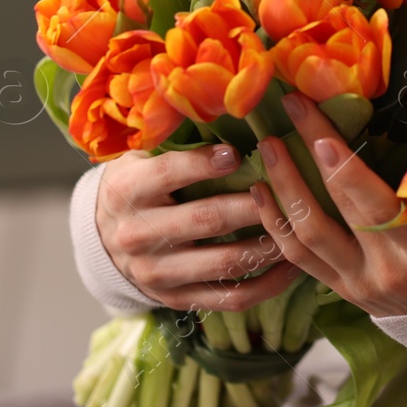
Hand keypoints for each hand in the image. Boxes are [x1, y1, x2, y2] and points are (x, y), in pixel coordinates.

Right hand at [95, 144, 300, 311]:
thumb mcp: (141, 155)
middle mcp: (137, 235)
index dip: (202, 164)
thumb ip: (176, 140)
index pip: (166, 175)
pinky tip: (295, 266)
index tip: (237, 153)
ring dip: (269, 245)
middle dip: (253, 205)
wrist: (103, 237)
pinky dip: (268, 286)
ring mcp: (157, 274)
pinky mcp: (178, 300)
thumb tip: (229, 105)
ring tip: (303, 225)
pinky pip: (231, 299)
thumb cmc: (139, 183)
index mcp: (126, 191)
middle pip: (204, 221)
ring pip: (223, 264)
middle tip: (290, 189)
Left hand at [251, 93, 406, 317]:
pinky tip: (261, 192)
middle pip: (332, 209)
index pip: (375, 203)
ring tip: (265, 147)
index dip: (343, 168)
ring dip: (280, 189)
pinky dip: (275, 226)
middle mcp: (388, 268)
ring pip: (305, 236)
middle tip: (287, 109)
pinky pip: (298, 262)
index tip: (321, 130)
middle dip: (305, 155)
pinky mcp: (347, 293)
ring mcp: (361, 284)